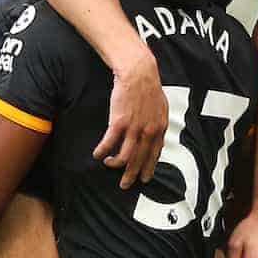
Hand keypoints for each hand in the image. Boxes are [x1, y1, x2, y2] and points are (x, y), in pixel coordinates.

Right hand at [93, 48, 167, 188]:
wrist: (139, 73)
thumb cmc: (148, 86)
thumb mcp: (160, 106)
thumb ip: (157, 122)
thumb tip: (155, 132)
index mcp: (159, 128)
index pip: (154, 154)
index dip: (148, 167)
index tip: (144, 178)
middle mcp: (148, 131)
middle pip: (139, 160)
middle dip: (132, 175)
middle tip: (125, 185)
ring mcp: (134, 128)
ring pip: (125, 156)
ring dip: (115, 164)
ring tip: (108, 165)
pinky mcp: (119, 122)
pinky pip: (109, 143)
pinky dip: (103, 151)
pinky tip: (97, 155)